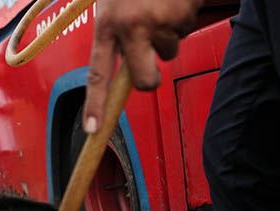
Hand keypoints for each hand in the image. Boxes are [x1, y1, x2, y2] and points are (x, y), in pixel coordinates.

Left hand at [82, 0, 200, 132]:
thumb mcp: (113, 1)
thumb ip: (115, 29)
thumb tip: (125, 57)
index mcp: (108, 22)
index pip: (98, 74)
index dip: (96, 104)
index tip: (93, 129)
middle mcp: (133, 26)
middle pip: (145, 80)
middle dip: (150, 79)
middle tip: (150, 60)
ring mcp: (161, 23)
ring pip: (169, 51)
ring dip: (166, 34)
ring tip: (159, 6)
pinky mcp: (185, 15)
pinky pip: (186, 30)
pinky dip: (182, 16)